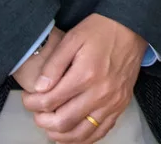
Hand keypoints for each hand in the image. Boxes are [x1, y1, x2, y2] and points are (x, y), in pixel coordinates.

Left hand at [21, 13, 143, 142]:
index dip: (32, 103)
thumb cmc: (101, 30)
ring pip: (80, 134)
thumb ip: (54, 64)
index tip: (27, 98)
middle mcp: (100, 93)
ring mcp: (112, 103)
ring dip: (60, 134)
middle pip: (62, 122)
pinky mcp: (120, 106)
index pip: (49, 102)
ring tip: (50, 125)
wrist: (132, 27)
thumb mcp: (72, 38)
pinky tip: (72, 133)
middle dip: (42, 121)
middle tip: (37, 112)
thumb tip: (39, 89)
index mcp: (85, 75)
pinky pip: (100, 132)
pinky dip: (83, 138)